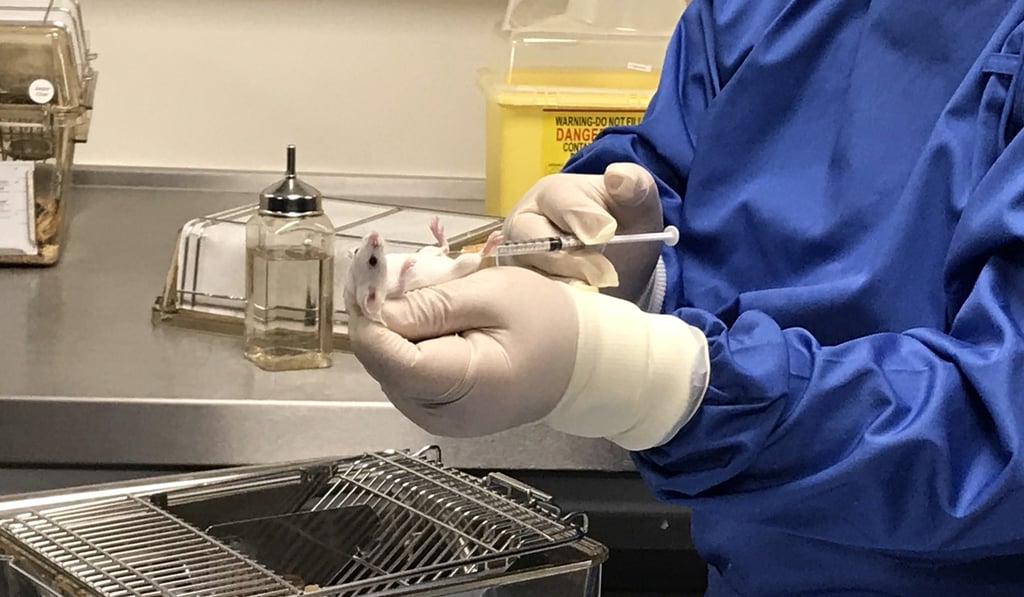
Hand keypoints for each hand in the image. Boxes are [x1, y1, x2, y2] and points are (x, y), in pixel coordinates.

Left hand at [347, 266, 577, 436]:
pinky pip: (403, 372)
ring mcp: (434, 419)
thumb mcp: (492, 295)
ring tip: (438, 302)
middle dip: (385, 315)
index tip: (373, 272)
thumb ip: (430, 303)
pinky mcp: (434, 412)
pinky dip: (411, 342)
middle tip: (414, 277)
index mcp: (459, 386)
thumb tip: (373, 306)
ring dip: (398, 327)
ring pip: (386, 364)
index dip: (369, 312)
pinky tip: (440, 324)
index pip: (383, 354)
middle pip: (380, 360)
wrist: (580, 363)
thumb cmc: (546, 323)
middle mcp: (437, 415)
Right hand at [502, 162, 663, 302]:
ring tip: (594, 288)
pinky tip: (578, 303)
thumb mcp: (638, 205)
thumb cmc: (624, 227)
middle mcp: (525, 222)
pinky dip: (555, 304)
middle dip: (574, 260)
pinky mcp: (518, 287)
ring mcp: (517, 257)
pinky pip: (529, 299)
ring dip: (566, 285)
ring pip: (530, 273)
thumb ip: (635, 186)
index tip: (607, 233)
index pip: (561, 203)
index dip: (585, 219)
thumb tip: (617, 175)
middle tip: (604, 273)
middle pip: (536, 241)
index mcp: (553, 193)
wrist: (618, 265)